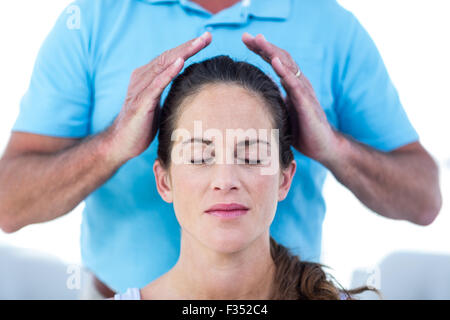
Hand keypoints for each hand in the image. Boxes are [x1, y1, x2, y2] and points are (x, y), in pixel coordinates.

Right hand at [106, 31, 211, 163]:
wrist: (121, 144)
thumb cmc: (141, 126)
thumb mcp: (158, 104)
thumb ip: (167, 91)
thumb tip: (188, 87)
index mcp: (147, 77)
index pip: (170, 57)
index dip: (188, 48)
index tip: (206, 39)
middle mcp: (142, 78)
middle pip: (168, 56)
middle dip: (189, 46)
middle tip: (207, 36)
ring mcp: (140, 89)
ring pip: (163, 65)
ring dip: (183, 53)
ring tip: (199, 43)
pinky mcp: (140, 102)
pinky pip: (156, 84)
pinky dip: (168, 72)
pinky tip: (180, 62)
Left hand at [241, 32, 337, 162]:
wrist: (322, 146)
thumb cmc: (302, 131)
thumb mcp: (283, 112)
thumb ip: (273, 99)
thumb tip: (256, 91)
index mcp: (292, 85)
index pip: (275, 61)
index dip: (261, 50)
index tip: (245, 40)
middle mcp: (299, 84)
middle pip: (280, 58)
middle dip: (263, 46)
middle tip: (246, 36)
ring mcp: (304, 92)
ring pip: (288, 66)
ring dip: (272, 52)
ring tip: (259, 40)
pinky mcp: (306, 104)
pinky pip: (295, 84)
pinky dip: (285, 71)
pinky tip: (275, 61)